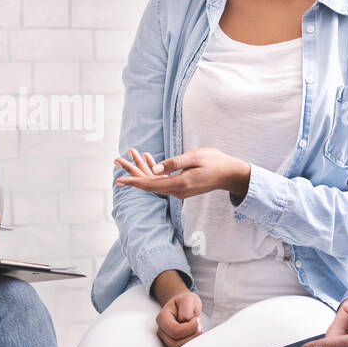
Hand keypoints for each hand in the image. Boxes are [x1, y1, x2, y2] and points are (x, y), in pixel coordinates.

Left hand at [114, 147, 250, 199]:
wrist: (231, 174)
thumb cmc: (216, 162)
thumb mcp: (195, 158)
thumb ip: (174, 163)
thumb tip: (154, 169)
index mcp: (180, 184)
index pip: (151, 184)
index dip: (134, 181)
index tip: (119, 180)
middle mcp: (177, 190)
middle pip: (149, 183)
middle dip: (132, 172)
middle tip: (116, 161)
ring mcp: (180, 190)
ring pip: (155, 181)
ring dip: (141, 169)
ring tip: (126, 156)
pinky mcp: (182, 186)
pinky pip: (163, 180)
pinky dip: (153, 170)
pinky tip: (147, 159)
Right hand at [156, 290, 202, 346]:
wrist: (185, 306)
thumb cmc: (185, 302)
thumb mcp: (188, 299)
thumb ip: (186, 308)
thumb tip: (184, 321)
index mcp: (162, 318)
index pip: (175, 331)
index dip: (190, 327)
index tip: (196, 319)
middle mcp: (162, 330)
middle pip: (176, 343)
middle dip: (192, 335)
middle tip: (198, 325)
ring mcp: (166, 339)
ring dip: (192, 340)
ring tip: (197, 329)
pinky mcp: (173, 344)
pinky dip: (192, 343)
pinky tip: (195, 334)